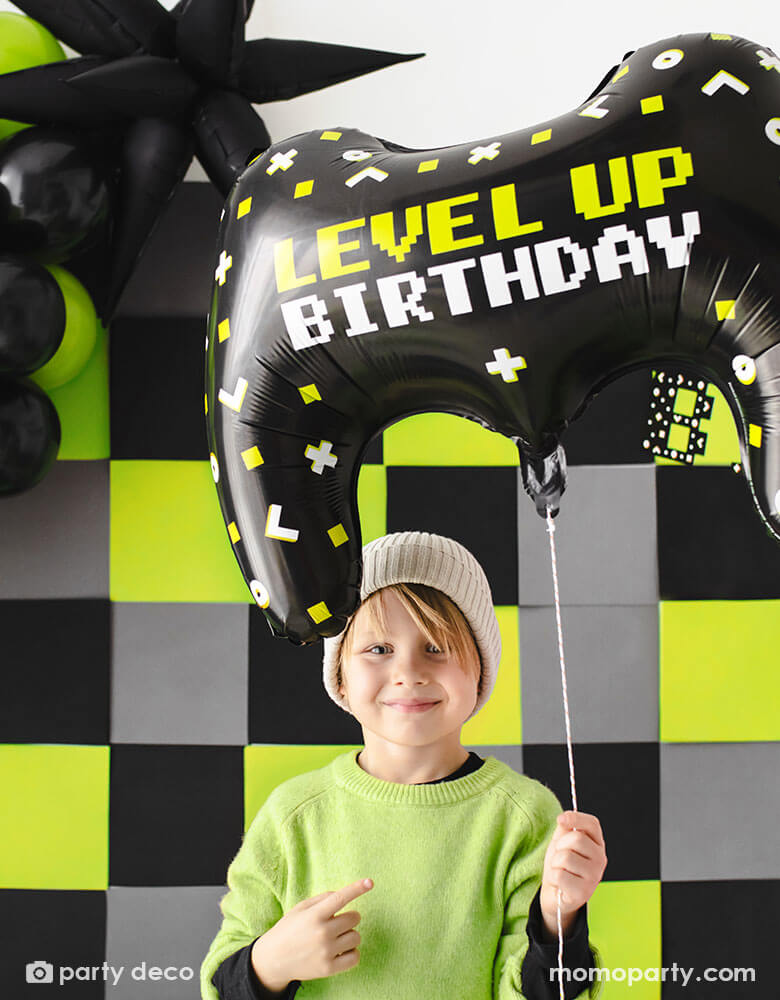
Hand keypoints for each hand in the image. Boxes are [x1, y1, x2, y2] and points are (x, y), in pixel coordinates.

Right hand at [250, 878, 373, 991]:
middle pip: (354, 918)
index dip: (356, 888)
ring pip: (356, 937)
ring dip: (350, 935)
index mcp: (315, 914)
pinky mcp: (329, 969)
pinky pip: (355, 957)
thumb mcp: (300, 908)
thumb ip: (322, 899)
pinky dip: (352, 953)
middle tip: (336, 922)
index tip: (370, 882)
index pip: (340, 897)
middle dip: (349, 917)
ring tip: (336, 938)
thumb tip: (342, 895)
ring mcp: (326, 952)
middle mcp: (322, 932)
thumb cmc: (289, 929)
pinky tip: (341, 951)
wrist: (274, 959)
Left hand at [539, 811, 605, 938]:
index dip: (575, 818)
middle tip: (559, 856)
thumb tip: (564, 818)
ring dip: (555, 863)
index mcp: (597, 844)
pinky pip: (559, 875)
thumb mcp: (561, 841)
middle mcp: (600, 859)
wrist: (555, 893)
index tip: (560, 819)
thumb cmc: (560, 865)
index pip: (592, 824)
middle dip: (560, 846)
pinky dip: (553, 878)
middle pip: (576, 839)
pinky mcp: (584, 892)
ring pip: (565, 857)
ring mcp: (594, 877)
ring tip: (560, 870)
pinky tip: (560, 883)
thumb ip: (565, 827)